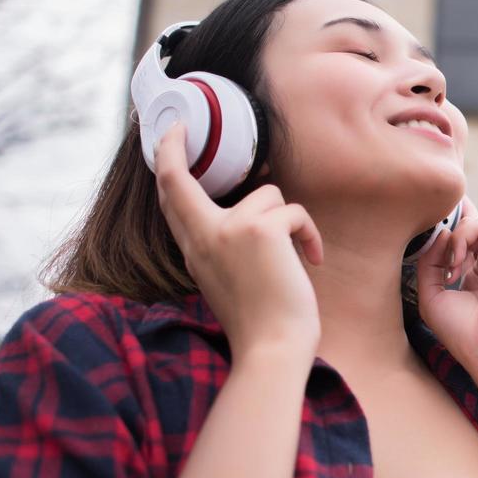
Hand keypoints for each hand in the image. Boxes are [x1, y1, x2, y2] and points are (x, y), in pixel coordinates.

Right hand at [154, 121, 322, 361]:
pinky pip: (294, 212)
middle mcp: (203, 235)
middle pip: (178, 179)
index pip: (169, 198)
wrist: (272, 347)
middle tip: (183, 130)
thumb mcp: (226, 278)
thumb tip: (254, 206)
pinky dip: (309, 234)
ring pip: (267, 195)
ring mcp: (229, 229)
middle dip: (175, 148)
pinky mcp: (261, 230)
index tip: (170, 134)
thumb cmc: (260, 320)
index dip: (166, 161)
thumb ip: (224, 243)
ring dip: (288, 221)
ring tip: (295, 255)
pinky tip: (311, 260)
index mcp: (193, 250)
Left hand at [413, 196, 477, 369]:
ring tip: (448, 268)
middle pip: (467, 224)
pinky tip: (456, 263)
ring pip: (472, 223)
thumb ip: (429, 261)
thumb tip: (440, 232)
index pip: (460, 239)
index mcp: (473, 273)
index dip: (445, 225)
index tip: (424, 219)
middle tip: (430, 232)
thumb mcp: (430, 293)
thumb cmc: (460, 331)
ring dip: (452, 240)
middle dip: (445, 224)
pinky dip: (462, 238)